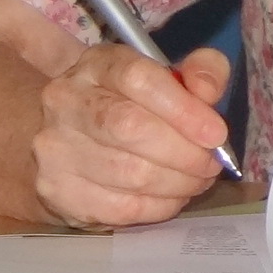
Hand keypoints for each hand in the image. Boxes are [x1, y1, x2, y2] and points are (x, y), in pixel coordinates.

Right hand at [31, 43, 231, 228]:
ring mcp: (55, 149)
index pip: (138, 79)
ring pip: (130, 173)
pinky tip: (173, 197)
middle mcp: (66, 102)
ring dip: (179, 183)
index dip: (184, 108)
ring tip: (197, 179)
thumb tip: (208, 90)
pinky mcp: (58, 191)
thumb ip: (201, 72)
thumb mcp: (171, 76)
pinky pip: (122, 207)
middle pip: (131, 128)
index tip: (216, 134)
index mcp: (98, 65)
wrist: (75, 142)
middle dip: (186, 152)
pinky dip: (160, 206)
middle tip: (212, 164)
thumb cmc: (135, 105)